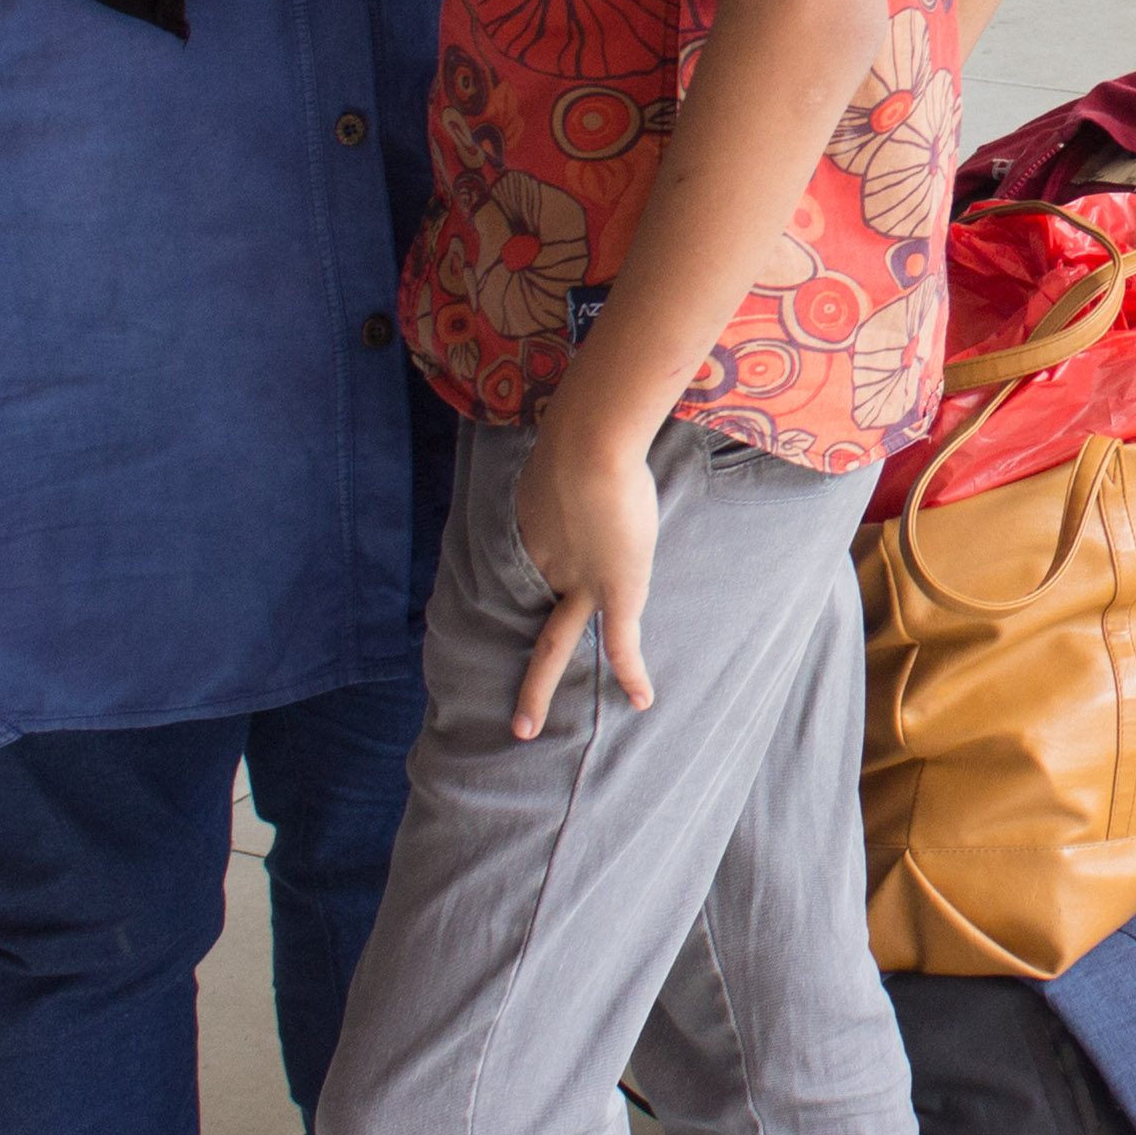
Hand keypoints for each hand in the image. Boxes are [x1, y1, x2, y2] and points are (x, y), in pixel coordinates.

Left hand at [507, 401, 663, 738]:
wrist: (588, 443)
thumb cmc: (582, 431)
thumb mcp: (567, 442)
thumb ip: (578, 440)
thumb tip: (592, 405)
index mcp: (533, 533)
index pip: (532, 569)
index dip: (532, 583)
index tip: (532, 586)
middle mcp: (546, 565)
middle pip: (526, 617)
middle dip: (509, 657)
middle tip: (492, 696)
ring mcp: (578, 582)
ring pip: (553, 644)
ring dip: (537, 687)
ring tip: (524, 729)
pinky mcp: (616, 588)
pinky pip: (621, 641)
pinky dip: (632, 672)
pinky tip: (643, 700)